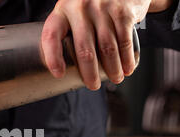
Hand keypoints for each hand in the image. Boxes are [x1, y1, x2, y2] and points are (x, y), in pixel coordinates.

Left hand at [42, 0, 173, 89]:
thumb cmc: (90, 8)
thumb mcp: (72, 14)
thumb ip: (66, 34)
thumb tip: (62, 71)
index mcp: (62, 11)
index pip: (51, 36)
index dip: (53, 57)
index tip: (58, 74)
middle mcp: (80, 8)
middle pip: (84, 49)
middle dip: (89, 73)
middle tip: (93, 85)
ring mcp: (102, 8)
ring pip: (107, 48)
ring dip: (112, 69)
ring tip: (115, 78)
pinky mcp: (122, 11)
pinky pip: (124, 41)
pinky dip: (127, 59)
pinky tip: (127, 67)